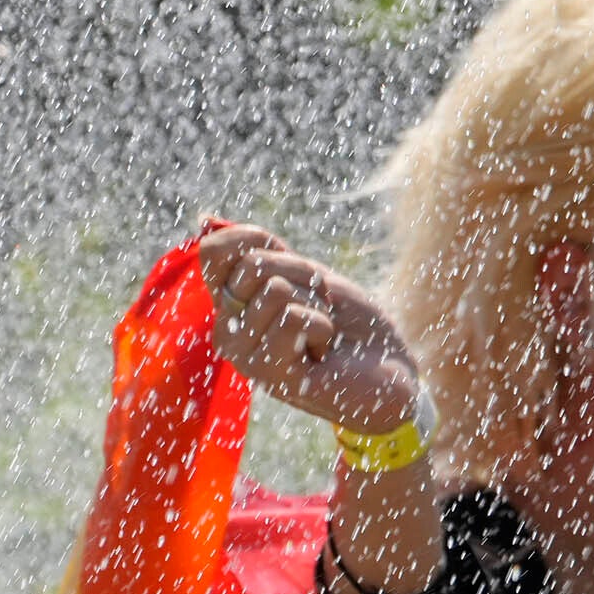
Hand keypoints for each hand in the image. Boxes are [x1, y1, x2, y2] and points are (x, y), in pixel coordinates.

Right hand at [199, 220, 423, 436]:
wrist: (389, 369)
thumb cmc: (349, 323)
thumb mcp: (305, 276)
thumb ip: (260, 252)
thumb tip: (204, 218)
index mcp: (230, 305)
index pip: (213, 252)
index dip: (262, 242)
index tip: (298, 271)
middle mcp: (227, 332)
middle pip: (253, 265)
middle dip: (304, 275)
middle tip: (320, 307)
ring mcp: (244, 357)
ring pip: (275, 290)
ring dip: (317, 304)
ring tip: (323, 333)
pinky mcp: (269, 375)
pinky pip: (293, 318)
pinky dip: (323, 326)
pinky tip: (323, 353)